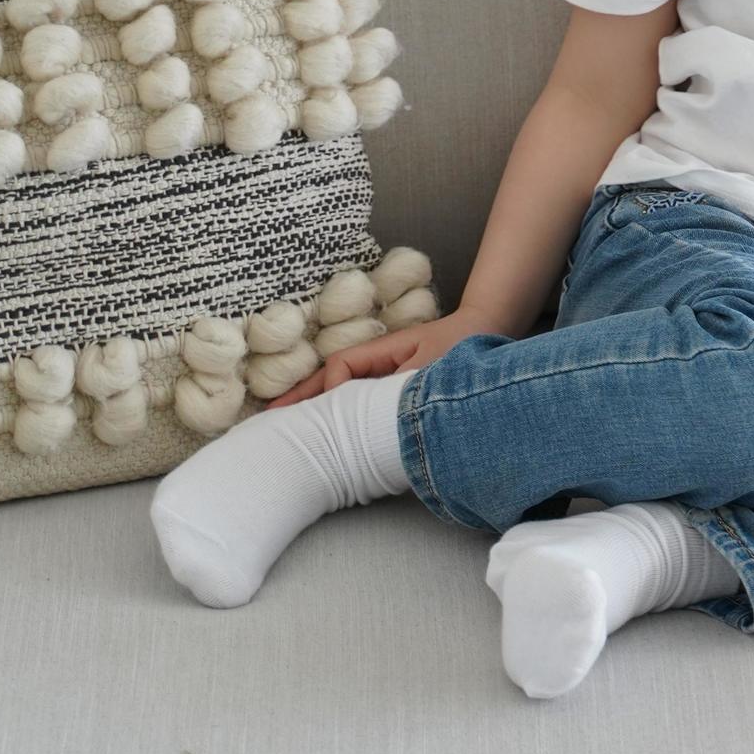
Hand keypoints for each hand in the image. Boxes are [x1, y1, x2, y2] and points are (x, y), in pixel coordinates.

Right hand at [265, 304, 503, 407]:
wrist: (486, 328)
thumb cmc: (463, 346)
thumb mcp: (433, 367)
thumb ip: (402, 384)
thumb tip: (366, 405)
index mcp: (381, 351)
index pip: (341, 368)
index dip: (331, 389)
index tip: (330, 413)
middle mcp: (375, 360)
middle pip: (328, 379)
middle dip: (299, 399)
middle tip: (266, 423)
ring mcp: (380, 371)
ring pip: (338, 388)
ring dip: (311, 405)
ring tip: (278, 426)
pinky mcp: (388, 385)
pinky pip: (355, 396)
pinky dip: (334, 408)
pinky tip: (317, 426)